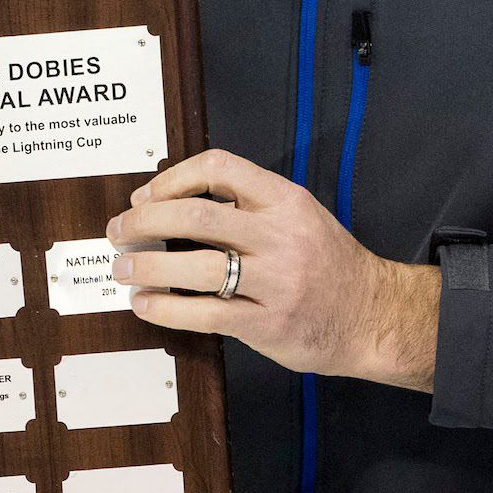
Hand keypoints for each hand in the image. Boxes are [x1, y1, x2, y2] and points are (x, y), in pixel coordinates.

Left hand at [107, 148, 442, 387]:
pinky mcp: (267, 324)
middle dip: (145, 221)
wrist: (374, 316)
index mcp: (285, 199)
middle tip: (119, 231)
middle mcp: (280, 235)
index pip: (219, 168)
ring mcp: (275, 282)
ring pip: (196, 266)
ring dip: (148, 267)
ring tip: (124, 270)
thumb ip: (249, 205)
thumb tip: (175, 202)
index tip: (145, 196)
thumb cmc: (328, 263)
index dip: (172, 178)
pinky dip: (167, 308)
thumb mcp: (299, 215)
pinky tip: (146, 305)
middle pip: (197, 214)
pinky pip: (205, 313)